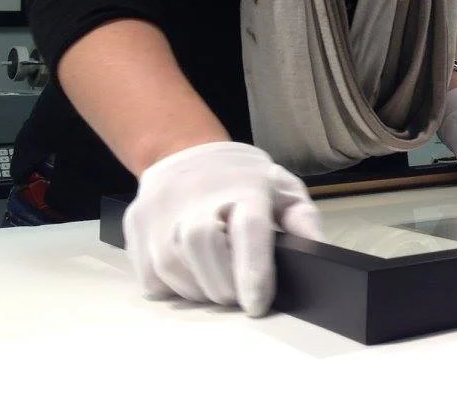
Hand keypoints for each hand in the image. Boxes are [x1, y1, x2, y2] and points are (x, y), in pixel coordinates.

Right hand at [122, 141, 322, 316]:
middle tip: (236, 297)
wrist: (186, 150)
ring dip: (198, 289)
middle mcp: (199, 191)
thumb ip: (302, 220)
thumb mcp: (281, 189)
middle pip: (203, 247)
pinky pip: (150, 273)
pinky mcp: (137, 221)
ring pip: (172, 264)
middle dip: (223, 285)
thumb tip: (319, 252)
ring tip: (215, 287)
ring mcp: (161, 205)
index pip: (249, 229)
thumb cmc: (242, 179)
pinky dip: (172, 287)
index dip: (254, 272)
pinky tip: (190, 277)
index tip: (257, 306)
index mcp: (245, 184)